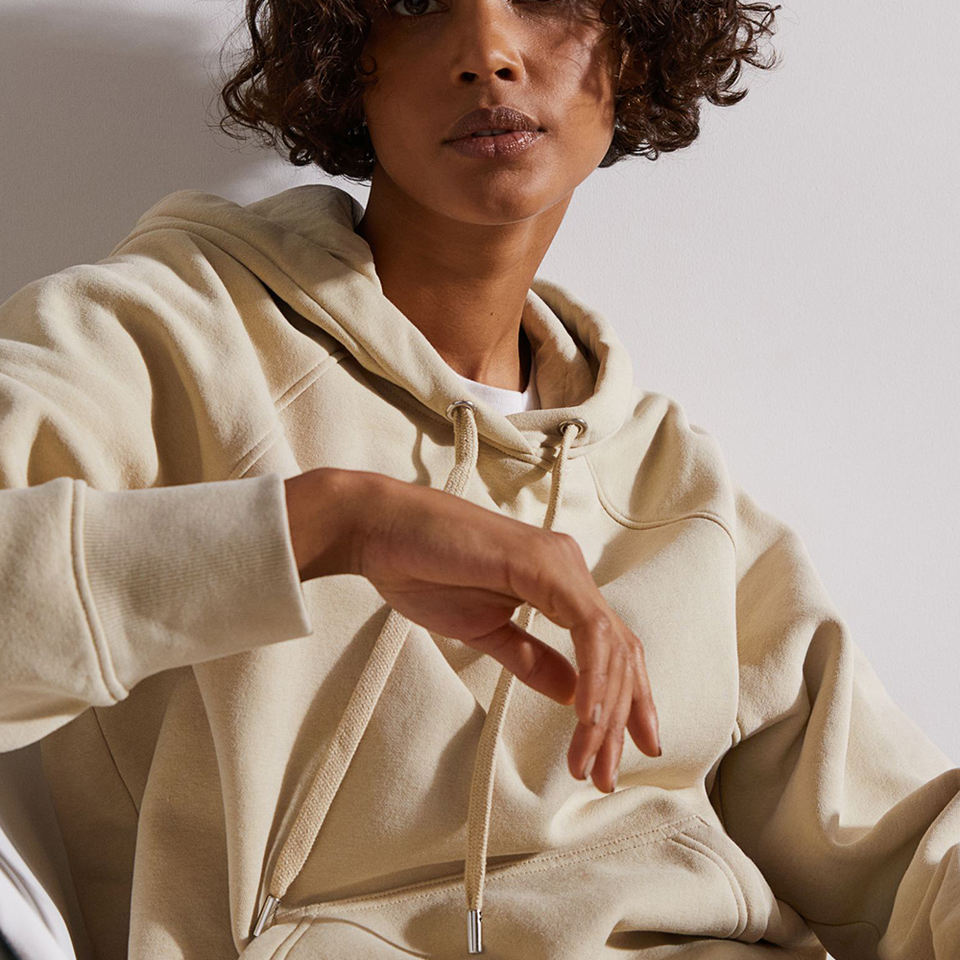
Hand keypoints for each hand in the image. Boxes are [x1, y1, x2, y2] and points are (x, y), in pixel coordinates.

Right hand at [284, 467, 660, 792]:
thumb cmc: (424, 571)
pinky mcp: (543, 564)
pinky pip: (587, 627)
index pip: (609, 648)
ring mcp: (560, 563)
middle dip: (621, 719)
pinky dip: (593, 676)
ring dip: (606, 709)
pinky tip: (586, 717)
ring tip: (591, 759)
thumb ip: (532, 659)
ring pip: (610, 644)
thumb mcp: (486, 631)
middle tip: (607, 776)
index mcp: (559, 583)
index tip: (614, 753)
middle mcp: (569, 569)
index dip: (622, 703)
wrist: (380, 531)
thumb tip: (572, 694)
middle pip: (620, 652)